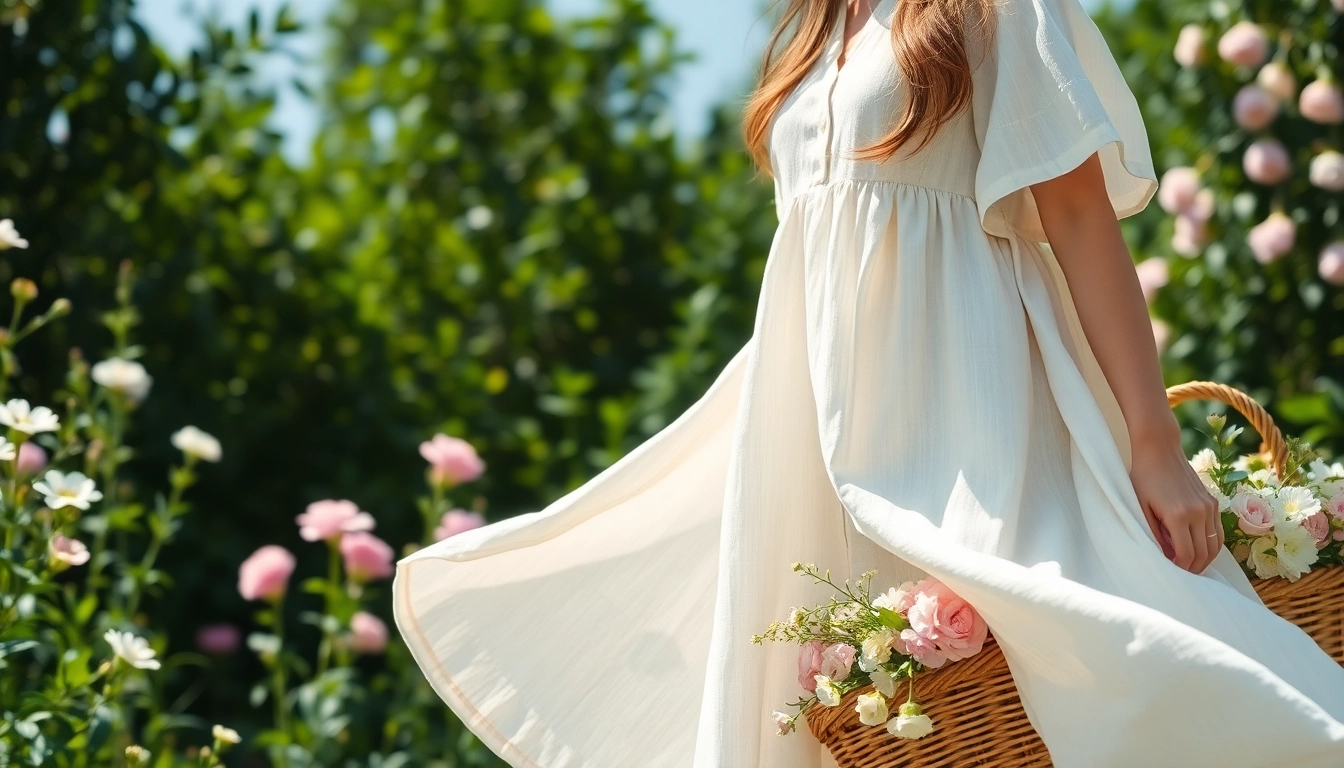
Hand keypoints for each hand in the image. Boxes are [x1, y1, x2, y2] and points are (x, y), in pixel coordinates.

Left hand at [1129, 434, 1222, 573]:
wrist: (1160, 450)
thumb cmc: (1143, 478)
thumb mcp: (1141, 508)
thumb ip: (1154, 534)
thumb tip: (1167, 557)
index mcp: (1178, 516)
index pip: (1186, 555)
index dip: (1180, 568)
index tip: (1171, 571)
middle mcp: (1198, 512)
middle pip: (1203, 554)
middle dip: (1193, 568)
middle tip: (1181, 574)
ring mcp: (1209, 507)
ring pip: (1215, 546)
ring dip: (1204, 560)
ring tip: (1190, 565)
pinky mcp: (1213, 502)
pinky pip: (1218, 532)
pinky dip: (1211, 545)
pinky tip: (1199, 550)